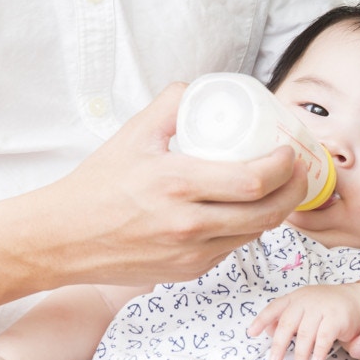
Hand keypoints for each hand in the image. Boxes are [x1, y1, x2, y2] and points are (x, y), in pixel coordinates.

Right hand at [29, 83, 307, 287]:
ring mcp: (191, 254)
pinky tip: (248, 211)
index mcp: (177, 184)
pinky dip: (247, 229)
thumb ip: (172, 103)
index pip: (254, 181)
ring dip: (276, 212)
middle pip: (267, 213)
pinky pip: (232, 248)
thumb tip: (204, 88)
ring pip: (254, 234)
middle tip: (298, 170)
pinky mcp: (189, 271)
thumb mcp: (133, 134)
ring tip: (281, 189)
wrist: (62, 239)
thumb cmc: (95, 186)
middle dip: (294, 191)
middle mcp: (188, 225)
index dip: (284, 167)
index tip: (289, 151)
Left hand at [250, 284, 359, 359]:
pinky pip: (324, 337)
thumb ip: (287, 318)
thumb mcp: (305, 309)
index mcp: (296, 297)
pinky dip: (319, 351)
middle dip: (279, 345)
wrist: (359, 302)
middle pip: (287, 324)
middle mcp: (307, 300)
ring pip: (305, 334)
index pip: (275, 308)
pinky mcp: (337, 317)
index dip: (262, 320)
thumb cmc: (326, 309)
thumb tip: (266, 331)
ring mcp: (322, 307)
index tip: (252, 333)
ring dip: (299, 355)